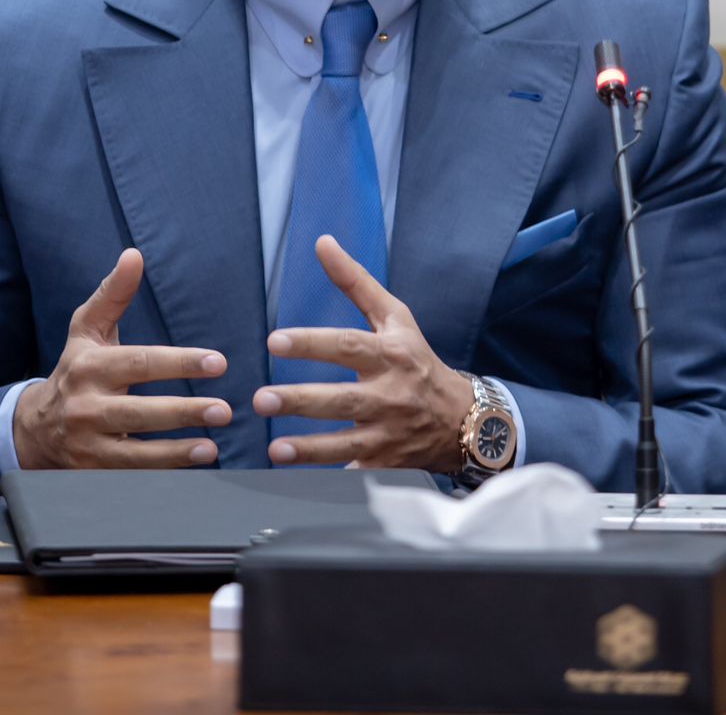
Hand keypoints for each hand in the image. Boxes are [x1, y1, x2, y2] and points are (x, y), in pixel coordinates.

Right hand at [13, 249, 230, 468]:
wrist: (35, 427)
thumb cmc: (75, 369)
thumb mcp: (87, 329)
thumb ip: (114, 294)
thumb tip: (134, 255)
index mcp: (90, 366)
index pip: (141, 363)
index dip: (180, 362)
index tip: (218, 362)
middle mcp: (86, 406)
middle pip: (139, 411)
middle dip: (184, 411)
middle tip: (223, 409)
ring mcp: (87, 445)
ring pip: (135, 453)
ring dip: (176, 452)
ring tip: (212, 447)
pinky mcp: (91, 474)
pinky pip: (131, 477)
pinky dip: (162, 474)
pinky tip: (193, 468)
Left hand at [252, 235, 472, 471]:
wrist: (464, 419)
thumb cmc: (418, 360)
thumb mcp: (394, 317)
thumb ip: (355, 282)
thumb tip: (323, 243)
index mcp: (390, 354)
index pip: (347, 346)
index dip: (311, 343)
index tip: (275, 341)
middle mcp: (390, 394)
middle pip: (341, 399)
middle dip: (300, 400)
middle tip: (262, 399)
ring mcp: (389, 434)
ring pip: (345, 443)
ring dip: (308, 448)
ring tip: (274, 448)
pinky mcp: (387, 465)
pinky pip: (358, 475)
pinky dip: (334, 480)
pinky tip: (302, 482)